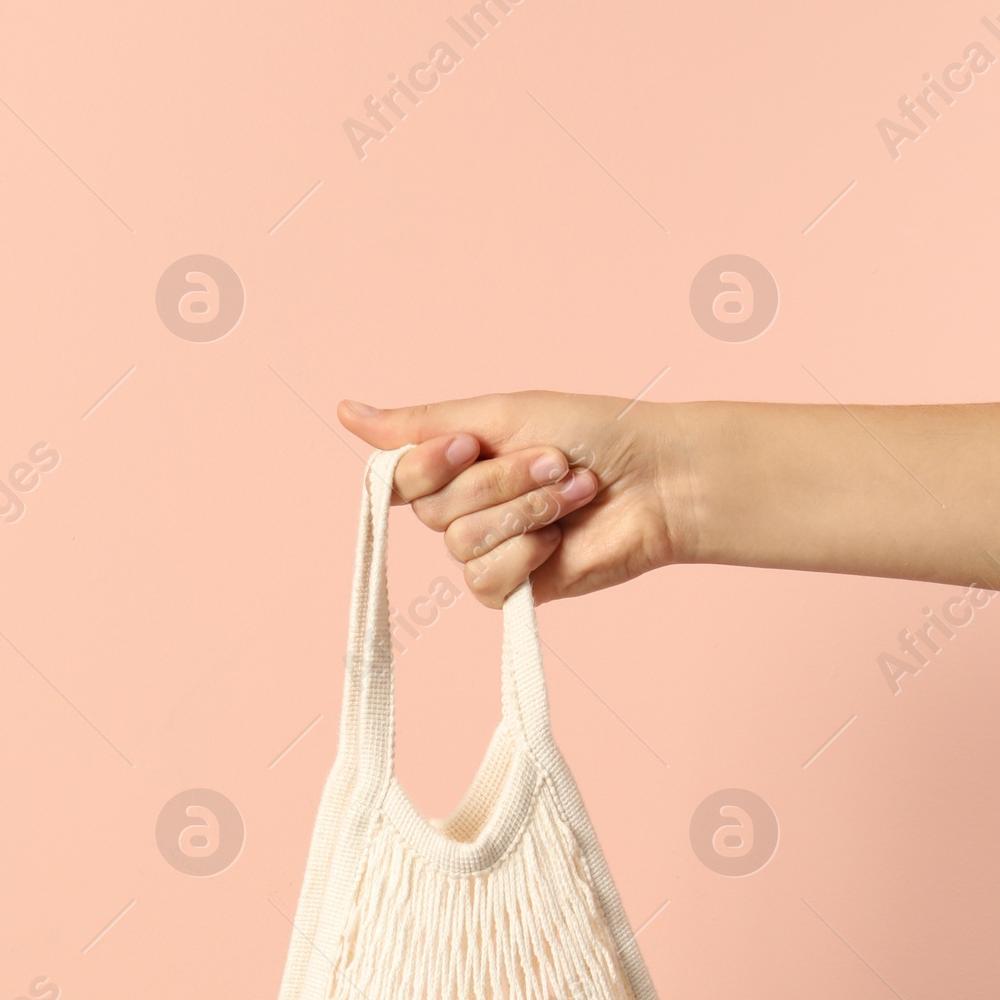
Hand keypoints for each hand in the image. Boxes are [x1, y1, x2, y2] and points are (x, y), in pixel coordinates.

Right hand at [336, 392, 692, 608]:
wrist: (656, 479)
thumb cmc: (592, 433)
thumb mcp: (499, 413)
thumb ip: (421, 423)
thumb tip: (343, 411)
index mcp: (456, 464)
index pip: (400, 478)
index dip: (428, 467)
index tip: (470, 445)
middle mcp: (465, 509)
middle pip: (437, 512)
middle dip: (499, 483)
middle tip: (553, 462)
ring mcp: (490, 551)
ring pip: (463, 546)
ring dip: (524, 512)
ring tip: (572, 492)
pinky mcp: (516, 589)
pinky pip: (487, 581)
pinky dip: (528, 553)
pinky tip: (562, 539)